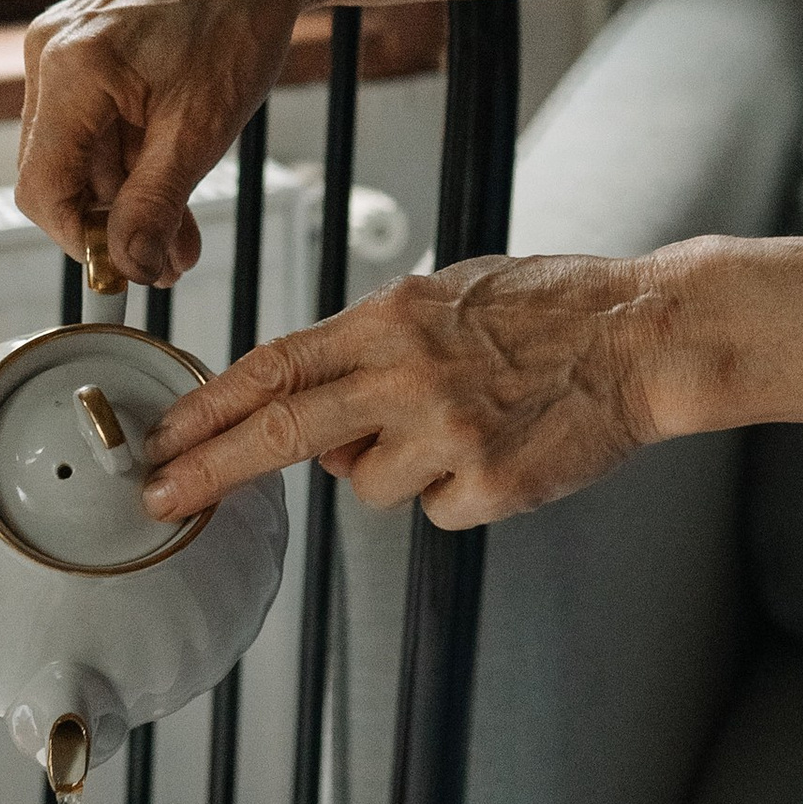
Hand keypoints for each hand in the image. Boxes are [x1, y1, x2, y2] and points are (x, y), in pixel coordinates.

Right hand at [15, 0, 333, 289]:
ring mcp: (67, 49)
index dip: (83, 241)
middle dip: (115, 223)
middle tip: (169, 262)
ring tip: (183, 236)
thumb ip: (156, 205)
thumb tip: (131, 265)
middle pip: (61, 174)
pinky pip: (97, 125)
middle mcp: (52, 54)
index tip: (127, 270)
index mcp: (69, 69)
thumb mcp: (200, 130)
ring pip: (83, 155)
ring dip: (130, 198)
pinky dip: (134, 161)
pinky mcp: (90, 50)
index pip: (42, 188)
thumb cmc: (237, 20)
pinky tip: (173, 188)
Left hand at [137, 250, 682, 530]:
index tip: (163, 436)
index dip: (209, 406)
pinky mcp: (488, 487)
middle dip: (210, 467)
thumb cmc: (551, 307)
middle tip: (159, 496)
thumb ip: (377, 342)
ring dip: (393, 469)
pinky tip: (497, 449)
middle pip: (284, 433)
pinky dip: (454, 492)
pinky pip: (433, 510)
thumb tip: (319, 407)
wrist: (642, 336)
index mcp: (393, 318)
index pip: (276, 365)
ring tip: (460, 424)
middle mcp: (410, 374)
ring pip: (366, 487)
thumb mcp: (448, 293)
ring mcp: (448, 434)